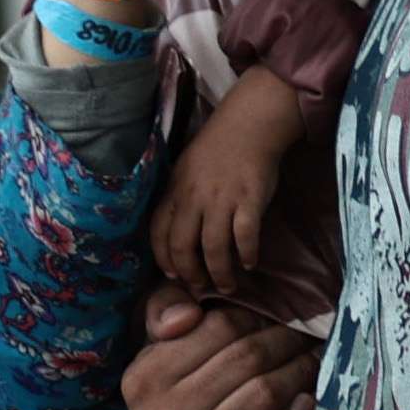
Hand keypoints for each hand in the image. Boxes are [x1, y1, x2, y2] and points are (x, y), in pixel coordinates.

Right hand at [123, 286, 318, 409]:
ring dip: (300, 374)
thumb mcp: (163, 346)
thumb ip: (165, 309)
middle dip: (288, 342)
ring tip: (315, 362)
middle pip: (247, 360)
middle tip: (310, 337)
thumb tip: (188, 316)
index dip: (259, 318)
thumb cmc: (184, 396)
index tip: (280, 317)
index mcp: (143, 379)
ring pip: (262, 398)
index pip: (220, 328)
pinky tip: (307, 405)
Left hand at [147, 71, 328, 301]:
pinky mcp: (249, 200)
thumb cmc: (216, 148)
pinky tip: (251, 263)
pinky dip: (247, 254)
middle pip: (182, 248)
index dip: (163, 259)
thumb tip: (176, 232)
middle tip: (200, 286)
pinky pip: (245, 236)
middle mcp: (192, 199)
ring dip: (220, 272)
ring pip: (213, 249)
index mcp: (173, 192)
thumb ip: (178, 199)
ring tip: (229, 285)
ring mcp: (221, 200)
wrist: (249, 124)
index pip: (158, 234)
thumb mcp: (184, 170)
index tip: (172, 274)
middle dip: (190, 273)